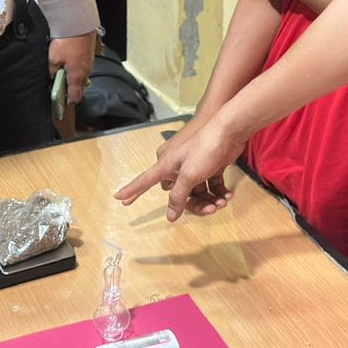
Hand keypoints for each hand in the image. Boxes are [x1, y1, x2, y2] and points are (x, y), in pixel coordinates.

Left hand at [49, 33, 96, 105]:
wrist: (78, 23)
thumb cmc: (66, 41)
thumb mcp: (52, 59)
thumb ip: (52, 71)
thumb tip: (52, 77)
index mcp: (76, 76)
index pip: (75, 96)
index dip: (69, 102)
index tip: (63, 103)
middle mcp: (86, 71)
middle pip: (79, 86)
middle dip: (70, 88)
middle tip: (60, 85)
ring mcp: (90, 62)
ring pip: (82, 75)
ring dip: (73, 76)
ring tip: (62, 70)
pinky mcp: (91, 53)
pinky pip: (84, 65)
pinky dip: (77, 66)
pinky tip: (69, 59)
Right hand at [117, 111, 246, 220]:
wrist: (228, 131)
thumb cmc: (204, 149)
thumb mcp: (188, 175)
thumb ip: (178, 196)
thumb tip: (170, 216)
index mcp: (166, 166)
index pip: (144, 181)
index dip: (132, 190)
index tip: (119, 198)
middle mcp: (178, 168)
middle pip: (180, 194)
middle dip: (195, 204)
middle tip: (210, 209)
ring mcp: (195, 167)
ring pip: (197, 192)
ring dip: (209, 200)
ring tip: (221, 202)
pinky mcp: (210, 167)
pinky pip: (210, 185)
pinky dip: (218, 192)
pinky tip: (226, 195)